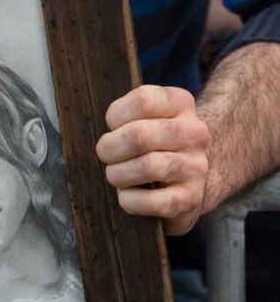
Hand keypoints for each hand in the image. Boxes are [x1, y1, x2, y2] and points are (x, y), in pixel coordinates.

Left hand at [95, 85, 209, 235]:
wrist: (191, 179)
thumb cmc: (156, 144)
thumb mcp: (148, 117)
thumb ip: (127, 116)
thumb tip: (105, 140)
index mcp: (181, 104)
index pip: (142, 100)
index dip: (115, 116)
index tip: (113, 127)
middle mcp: (194, 133)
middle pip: (139, 135)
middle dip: (109, 149)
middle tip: (107, 156)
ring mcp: (196, 166)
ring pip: (146, 167)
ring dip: (118, 174)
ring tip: (117, 176)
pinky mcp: (191, 198)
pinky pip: (151, 201)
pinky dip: (129, 200)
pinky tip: (127, 195)